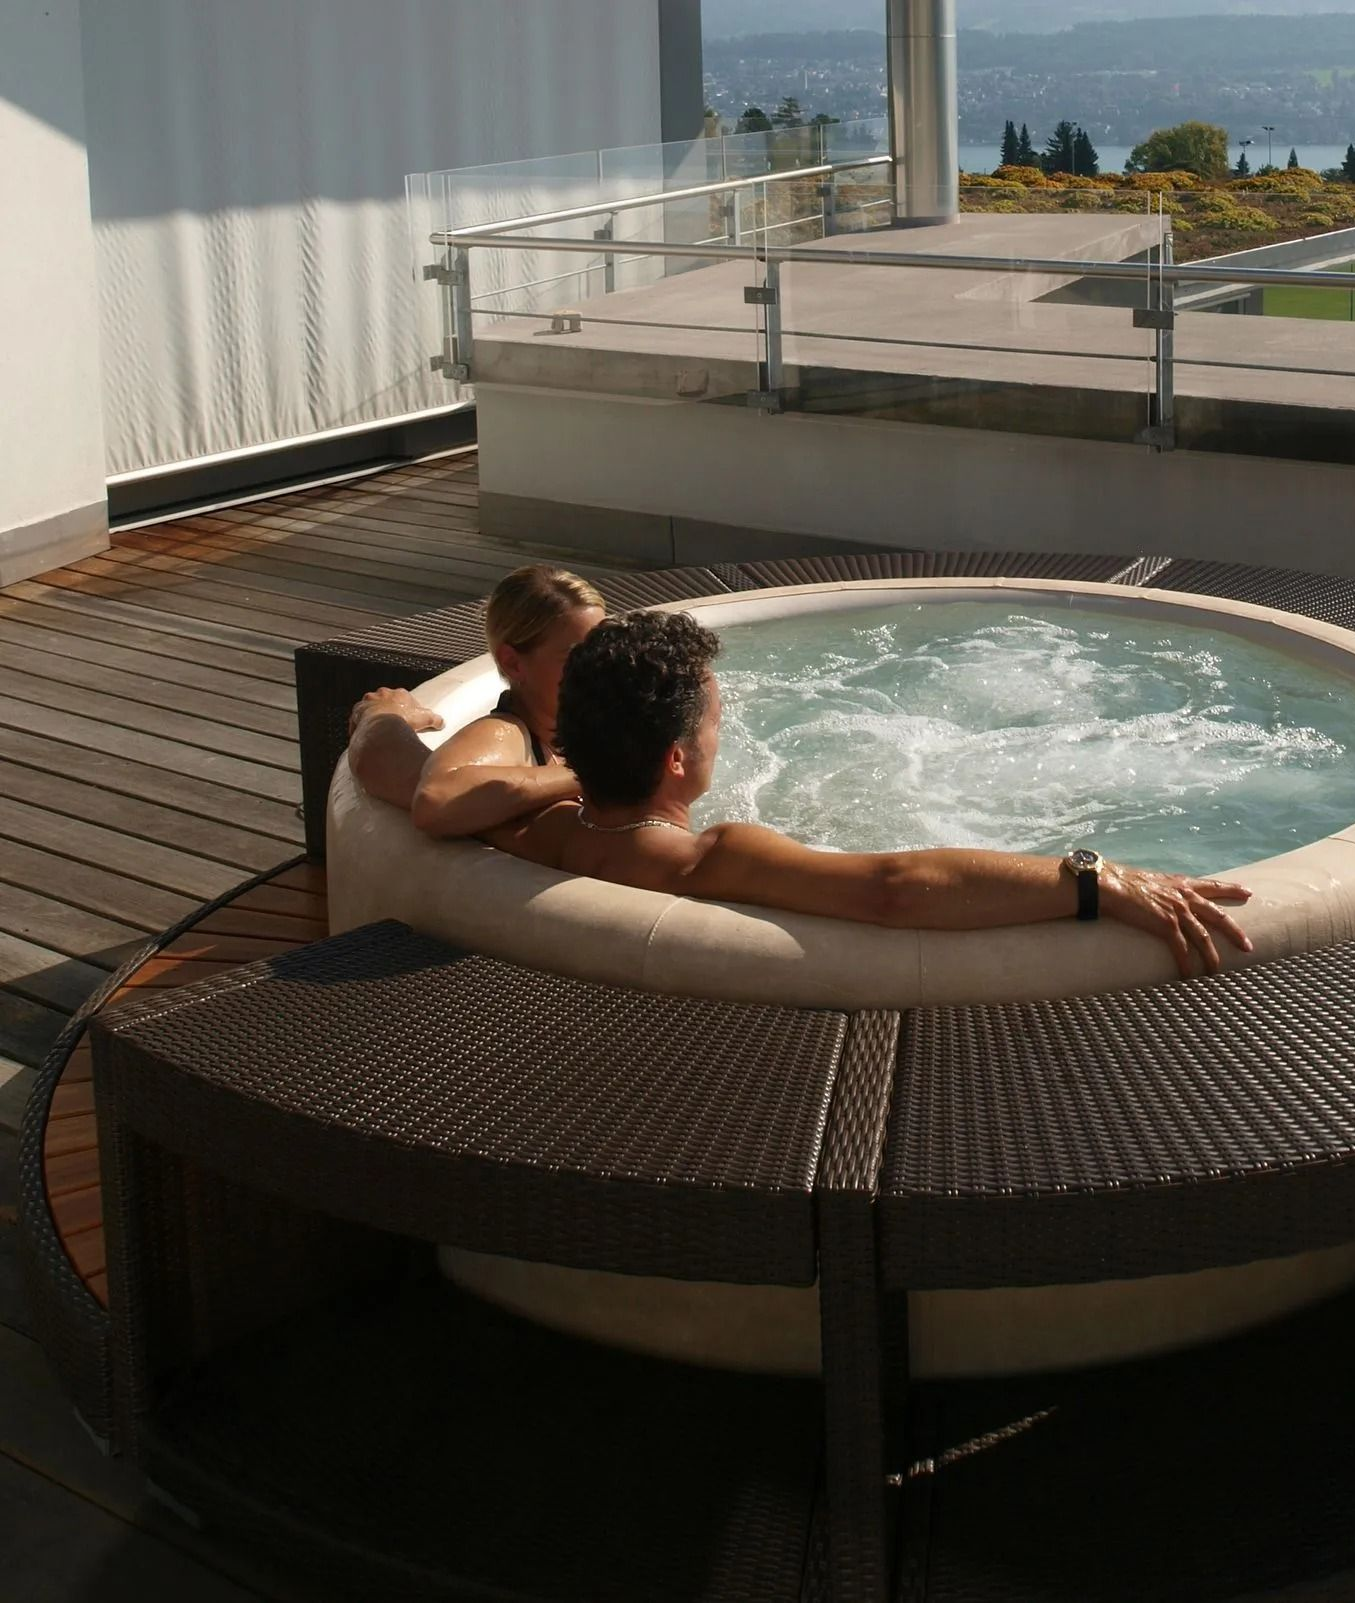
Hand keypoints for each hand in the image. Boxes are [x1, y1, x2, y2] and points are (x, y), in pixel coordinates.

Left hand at [349, 687, 443, 738]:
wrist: (381, 724)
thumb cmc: (403, 720)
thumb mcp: (424, 719)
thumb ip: (434, 719)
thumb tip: (442, 721)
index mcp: (399, 694)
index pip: (405, 699)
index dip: (407, 709)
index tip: (408, 719)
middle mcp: (383, 694)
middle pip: (386, 700)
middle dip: (389, 709)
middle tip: (392, 723)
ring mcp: (369, 701)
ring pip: (371, 707)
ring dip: (374, 715)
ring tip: (377, 728)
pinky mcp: (358, 710)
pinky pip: (359, 717)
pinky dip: (361, 724)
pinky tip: (365, 733)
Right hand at [1099, 864, 1252, 977]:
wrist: (1109, 884)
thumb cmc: (1122, 882)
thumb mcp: (1151, 881)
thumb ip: (1162, 891)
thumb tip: (1160, 899)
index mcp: (1181, 884)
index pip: (1213, 886)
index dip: (1232, 890)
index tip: (1248, 893)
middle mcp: (1183, 896)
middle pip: (1218, 916)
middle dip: (1235, 932)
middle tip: (1248, 946)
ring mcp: (1177, 911)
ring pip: (1203, 937)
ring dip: (1212, 956)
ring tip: (1216, 971)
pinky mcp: (1165, 924)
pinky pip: (1181, 949)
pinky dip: (1187, 964)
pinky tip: (1189, 975)